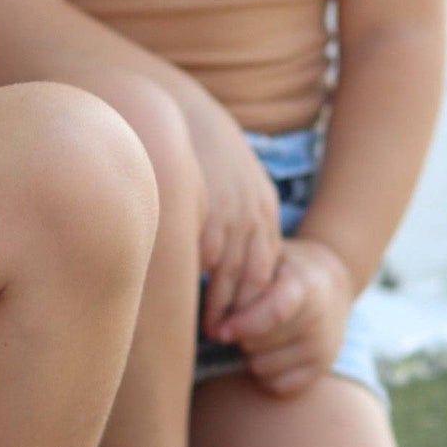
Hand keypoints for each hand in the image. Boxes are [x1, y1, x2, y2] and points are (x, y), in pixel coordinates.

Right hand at [177, 88, 282, 332]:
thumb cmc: (197, 148)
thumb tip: (221, 250)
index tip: (241, 317)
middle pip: (256, 277)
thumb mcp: (229, 179)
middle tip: (229, 336)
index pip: (267, 266)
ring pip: (235, 276)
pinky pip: (209, 261)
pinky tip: (191, 302)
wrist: (179, 111)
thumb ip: (234, 212)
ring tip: (212, 330)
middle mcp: (255, 216)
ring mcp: (233, 216)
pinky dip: (204, 286)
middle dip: (244, 309)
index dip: (255, 296)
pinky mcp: (209, 214)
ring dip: (224, 307)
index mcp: (263, 209)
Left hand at [212, 236, 353, 397]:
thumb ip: (236, 277)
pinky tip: (269, 351)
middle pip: (258, 343)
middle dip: (239, 335)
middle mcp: (319, 318)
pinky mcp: (321, 369)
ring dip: (249, 354)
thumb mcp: (264, 259)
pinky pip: (277, 385)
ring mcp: (324, 347)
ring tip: (257, 334)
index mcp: (304, 285)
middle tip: (239, 321)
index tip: (219, 332)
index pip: (275, 311)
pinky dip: (265, 374)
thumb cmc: (281, 271)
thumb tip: (209, 321)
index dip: (242, 324)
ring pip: (262, 367)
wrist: (329, 285)